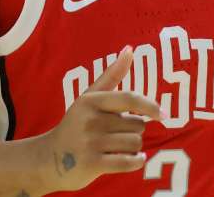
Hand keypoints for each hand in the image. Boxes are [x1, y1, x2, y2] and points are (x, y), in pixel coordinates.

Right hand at [36, 45, 163, 192]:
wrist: (49, 158)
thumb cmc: (76, 124)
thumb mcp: (89, 98)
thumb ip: (111, 74)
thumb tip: (130, 49)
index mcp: (92, 101)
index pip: (129, 99)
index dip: (150, 106)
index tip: (164, 114)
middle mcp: (91, 120)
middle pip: (137, 125)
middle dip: (134, 131)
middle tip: (117, 135)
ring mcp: (91, 143)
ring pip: (135, 144)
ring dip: (133, 148)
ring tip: (117, 147)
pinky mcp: (93, 164)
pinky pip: (128, 162)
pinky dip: (136, 161)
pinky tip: (132, 159)